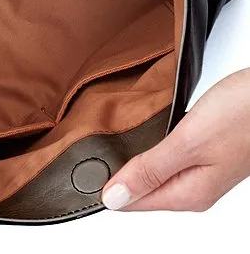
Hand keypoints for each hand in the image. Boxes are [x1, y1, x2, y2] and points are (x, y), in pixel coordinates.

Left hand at [101, 68, 249, 211]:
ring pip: (155, 172)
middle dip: (118, 176)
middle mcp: (195, 186)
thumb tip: (114, 198)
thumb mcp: (188, 142)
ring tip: (108, 148)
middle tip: (89, 158)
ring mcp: (202, 168)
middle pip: (144, 190)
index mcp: (189, 193)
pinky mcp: (206, 149)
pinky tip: (142, 137)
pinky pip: (168, 157)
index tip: (83, 175)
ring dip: (133, 161)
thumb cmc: (242, 114)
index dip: (108, 189)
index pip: (136, 203)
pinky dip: (150, 148)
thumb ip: (150, 169)